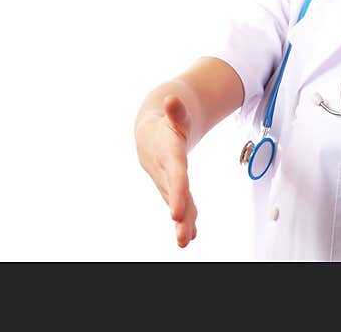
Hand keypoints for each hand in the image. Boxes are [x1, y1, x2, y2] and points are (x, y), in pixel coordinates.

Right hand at [135, 94, 197, 247]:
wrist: (149, 133)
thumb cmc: (166, 123)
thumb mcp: (175, 113)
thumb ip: (177, 110)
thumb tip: (173, 99)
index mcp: (169, 153)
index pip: (175, 174)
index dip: (178, 193)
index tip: (177, 214)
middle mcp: (165, 171)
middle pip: (174, 194)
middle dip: (179, 214)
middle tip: (182, 236)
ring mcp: (167, 181)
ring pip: (176, 202)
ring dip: (182, 223)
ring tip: (185, 242)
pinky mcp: (171, 187)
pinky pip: (180, 203)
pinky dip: (186, 219)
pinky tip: (191, 235)